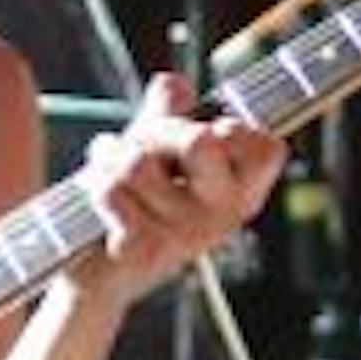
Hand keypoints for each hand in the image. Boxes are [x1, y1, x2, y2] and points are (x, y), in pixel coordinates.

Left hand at [79, 75, 285, 304]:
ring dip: (110, 158)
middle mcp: (222, 217)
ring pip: (138, 163)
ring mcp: (185, 237)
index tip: (205, 135)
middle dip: (155, 132)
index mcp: (242, 193)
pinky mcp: (142, 252)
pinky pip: (112, 191)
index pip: (266, 149)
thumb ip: (168, 112)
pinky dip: (94, 187)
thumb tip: (173, 85)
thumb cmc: (136, 205)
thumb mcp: (158, 151)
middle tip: (141, 148)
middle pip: (197, 141)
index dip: (231, 129)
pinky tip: (98, 204)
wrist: (99, 274)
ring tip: (107, 175)